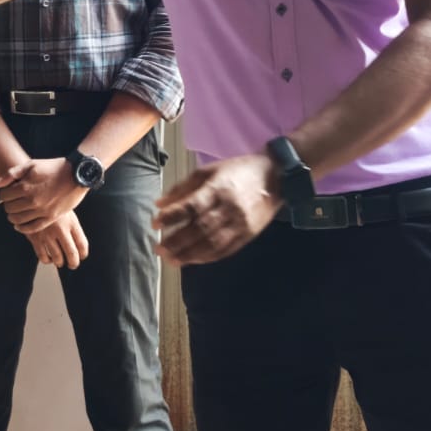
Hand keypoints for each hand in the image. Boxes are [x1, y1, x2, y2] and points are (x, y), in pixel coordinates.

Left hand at [0, 157, 85, 233]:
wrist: (77, 174)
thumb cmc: (54, 167)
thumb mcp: (31, 164)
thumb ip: (12, 174)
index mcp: (26, 187)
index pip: (4, 196)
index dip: (4, 194)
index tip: (8, 192)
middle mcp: (32, 201)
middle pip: (9, 209)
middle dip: (8, 205)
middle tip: (12, 201)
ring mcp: (42, 211)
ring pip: (18, 220)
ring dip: (13, 216)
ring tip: (15, 212)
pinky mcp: (51, 217)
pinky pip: (32, 228)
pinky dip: (22, 228)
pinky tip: (19, 225)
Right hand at [25, 211, 89, 268]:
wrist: (33, 198)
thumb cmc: (52, 205)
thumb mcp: (66, 211)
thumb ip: (73, 227)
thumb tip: (80, 248)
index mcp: (71, 222)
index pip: (82, 244)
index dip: (83, 254)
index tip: (82, 256)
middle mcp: (61, 229)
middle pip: (72, 254)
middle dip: (74, 263)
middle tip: (73, 264)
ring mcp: (47, 234)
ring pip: (57, 258)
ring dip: (60, 263)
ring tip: (60, 262)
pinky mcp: (35, 238)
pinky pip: (43, 257)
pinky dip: (47, 260)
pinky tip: (48, 258)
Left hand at [152, 153, 281, 265]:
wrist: (275, 177)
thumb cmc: (237, 171)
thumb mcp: (208, 171)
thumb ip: (183, 188)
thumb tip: (159, 204)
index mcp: (218, 188)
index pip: (191, 206)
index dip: (172, 216)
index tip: (155, 224)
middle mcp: (229, 208)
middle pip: (200, 229)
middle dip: (177, 242)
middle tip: (158, 249)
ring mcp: (240, 224)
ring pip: (212, 244)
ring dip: (189, 255)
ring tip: (172, 260)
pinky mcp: (248, 235)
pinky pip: (226, 250)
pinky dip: (207, 257)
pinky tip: (192, 260)